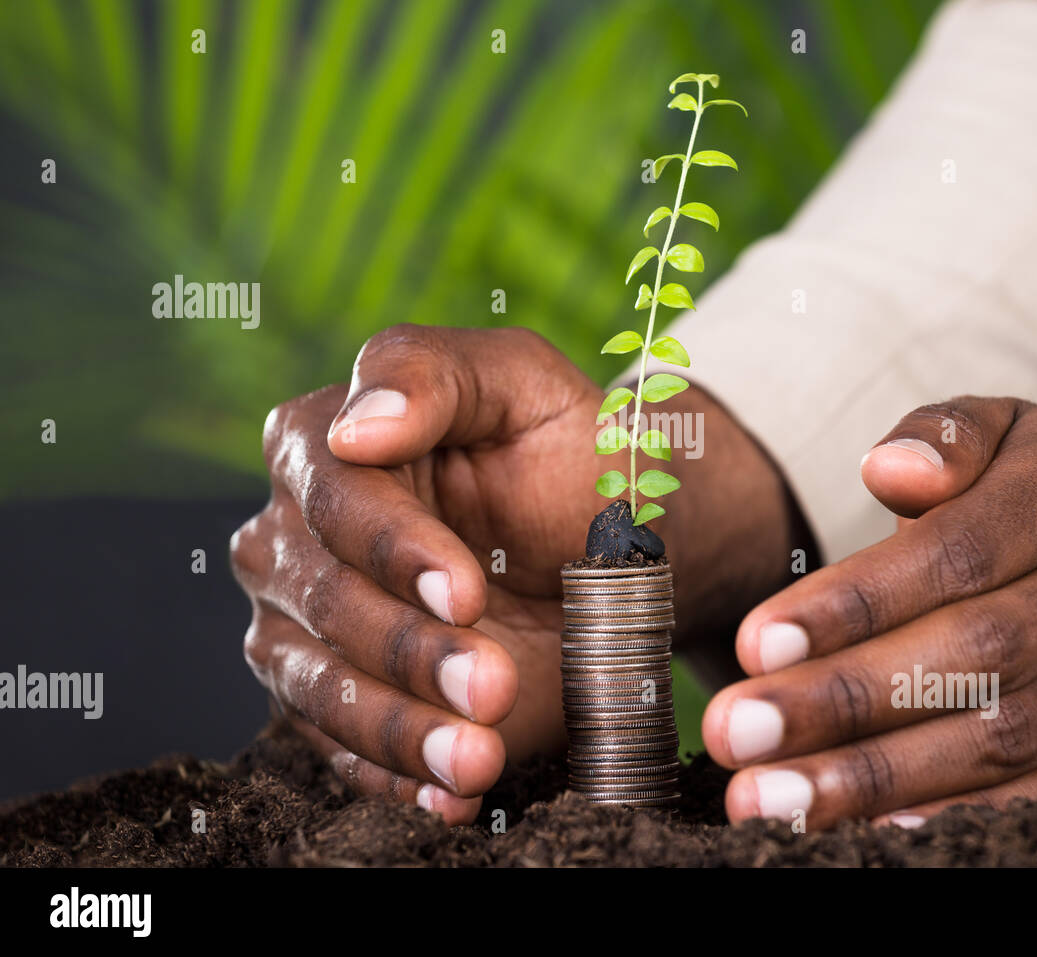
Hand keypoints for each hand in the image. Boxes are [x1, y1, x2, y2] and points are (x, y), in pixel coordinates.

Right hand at [232, 324, 809, 820]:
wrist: (604, 544)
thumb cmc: (561, 450)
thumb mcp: (520, 382)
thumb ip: (433, 373)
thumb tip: (355, 423)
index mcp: (323, 444)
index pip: (334, 498)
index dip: (395, 549)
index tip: (466, 592)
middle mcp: (293, 536)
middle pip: (324, 600)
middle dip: (411, 651)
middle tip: (495, 684)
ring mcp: (302, 625)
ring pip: (319, 687)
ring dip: (400, 729)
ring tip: (477, 757)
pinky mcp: (335, 700)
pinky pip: (342, 750)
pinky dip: (396, 778)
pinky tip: (452, 793)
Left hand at [702, 397, 1036, 828]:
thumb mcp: (1010, 435)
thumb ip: (944, 435)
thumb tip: (890, 469)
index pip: (952, 555)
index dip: (851, 604)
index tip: (753, 644)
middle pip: (969, 655)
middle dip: (841, 701)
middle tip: (736, 731)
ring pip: (999, 738)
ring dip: (875, 777)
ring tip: (770, 800)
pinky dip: (968, 820)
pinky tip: (877, 833)